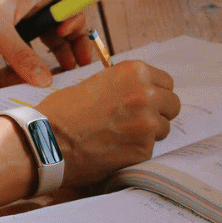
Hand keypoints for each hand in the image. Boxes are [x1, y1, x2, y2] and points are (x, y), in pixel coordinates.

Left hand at [0, 0, 92, 85]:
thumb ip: (21, 55)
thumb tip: (44, 80)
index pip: (68, 3)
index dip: (76, 23)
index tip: (78, 49)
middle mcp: (24, 2)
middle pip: (56, 21)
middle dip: (68, 43)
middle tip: (76, 69)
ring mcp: (8, 15)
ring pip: (38, 33)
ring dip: (49, 52)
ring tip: (58, 75)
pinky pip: (18, 43)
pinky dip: (27, 57)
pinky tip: (30, 74)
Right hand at [37, 60, 180, 186]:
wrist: (49, 139)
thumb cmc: (65, 109)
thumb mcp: (96, 82)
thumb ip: (123, 85)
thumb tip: (139, 93)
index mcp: (134, 72)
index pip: (166, 82)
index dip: (154, 91)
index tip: (145, 98)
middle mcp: (146, 94)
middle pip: (172, 104)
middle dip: (158, 111)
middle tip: (137, 118)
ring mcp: (147, 124)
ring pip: (164, 128)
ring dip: (149, 132)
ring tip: (121, 133)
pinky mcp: (144, 150)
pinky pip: (150, 148)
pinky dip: (136, 149)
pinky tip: (115, 147)